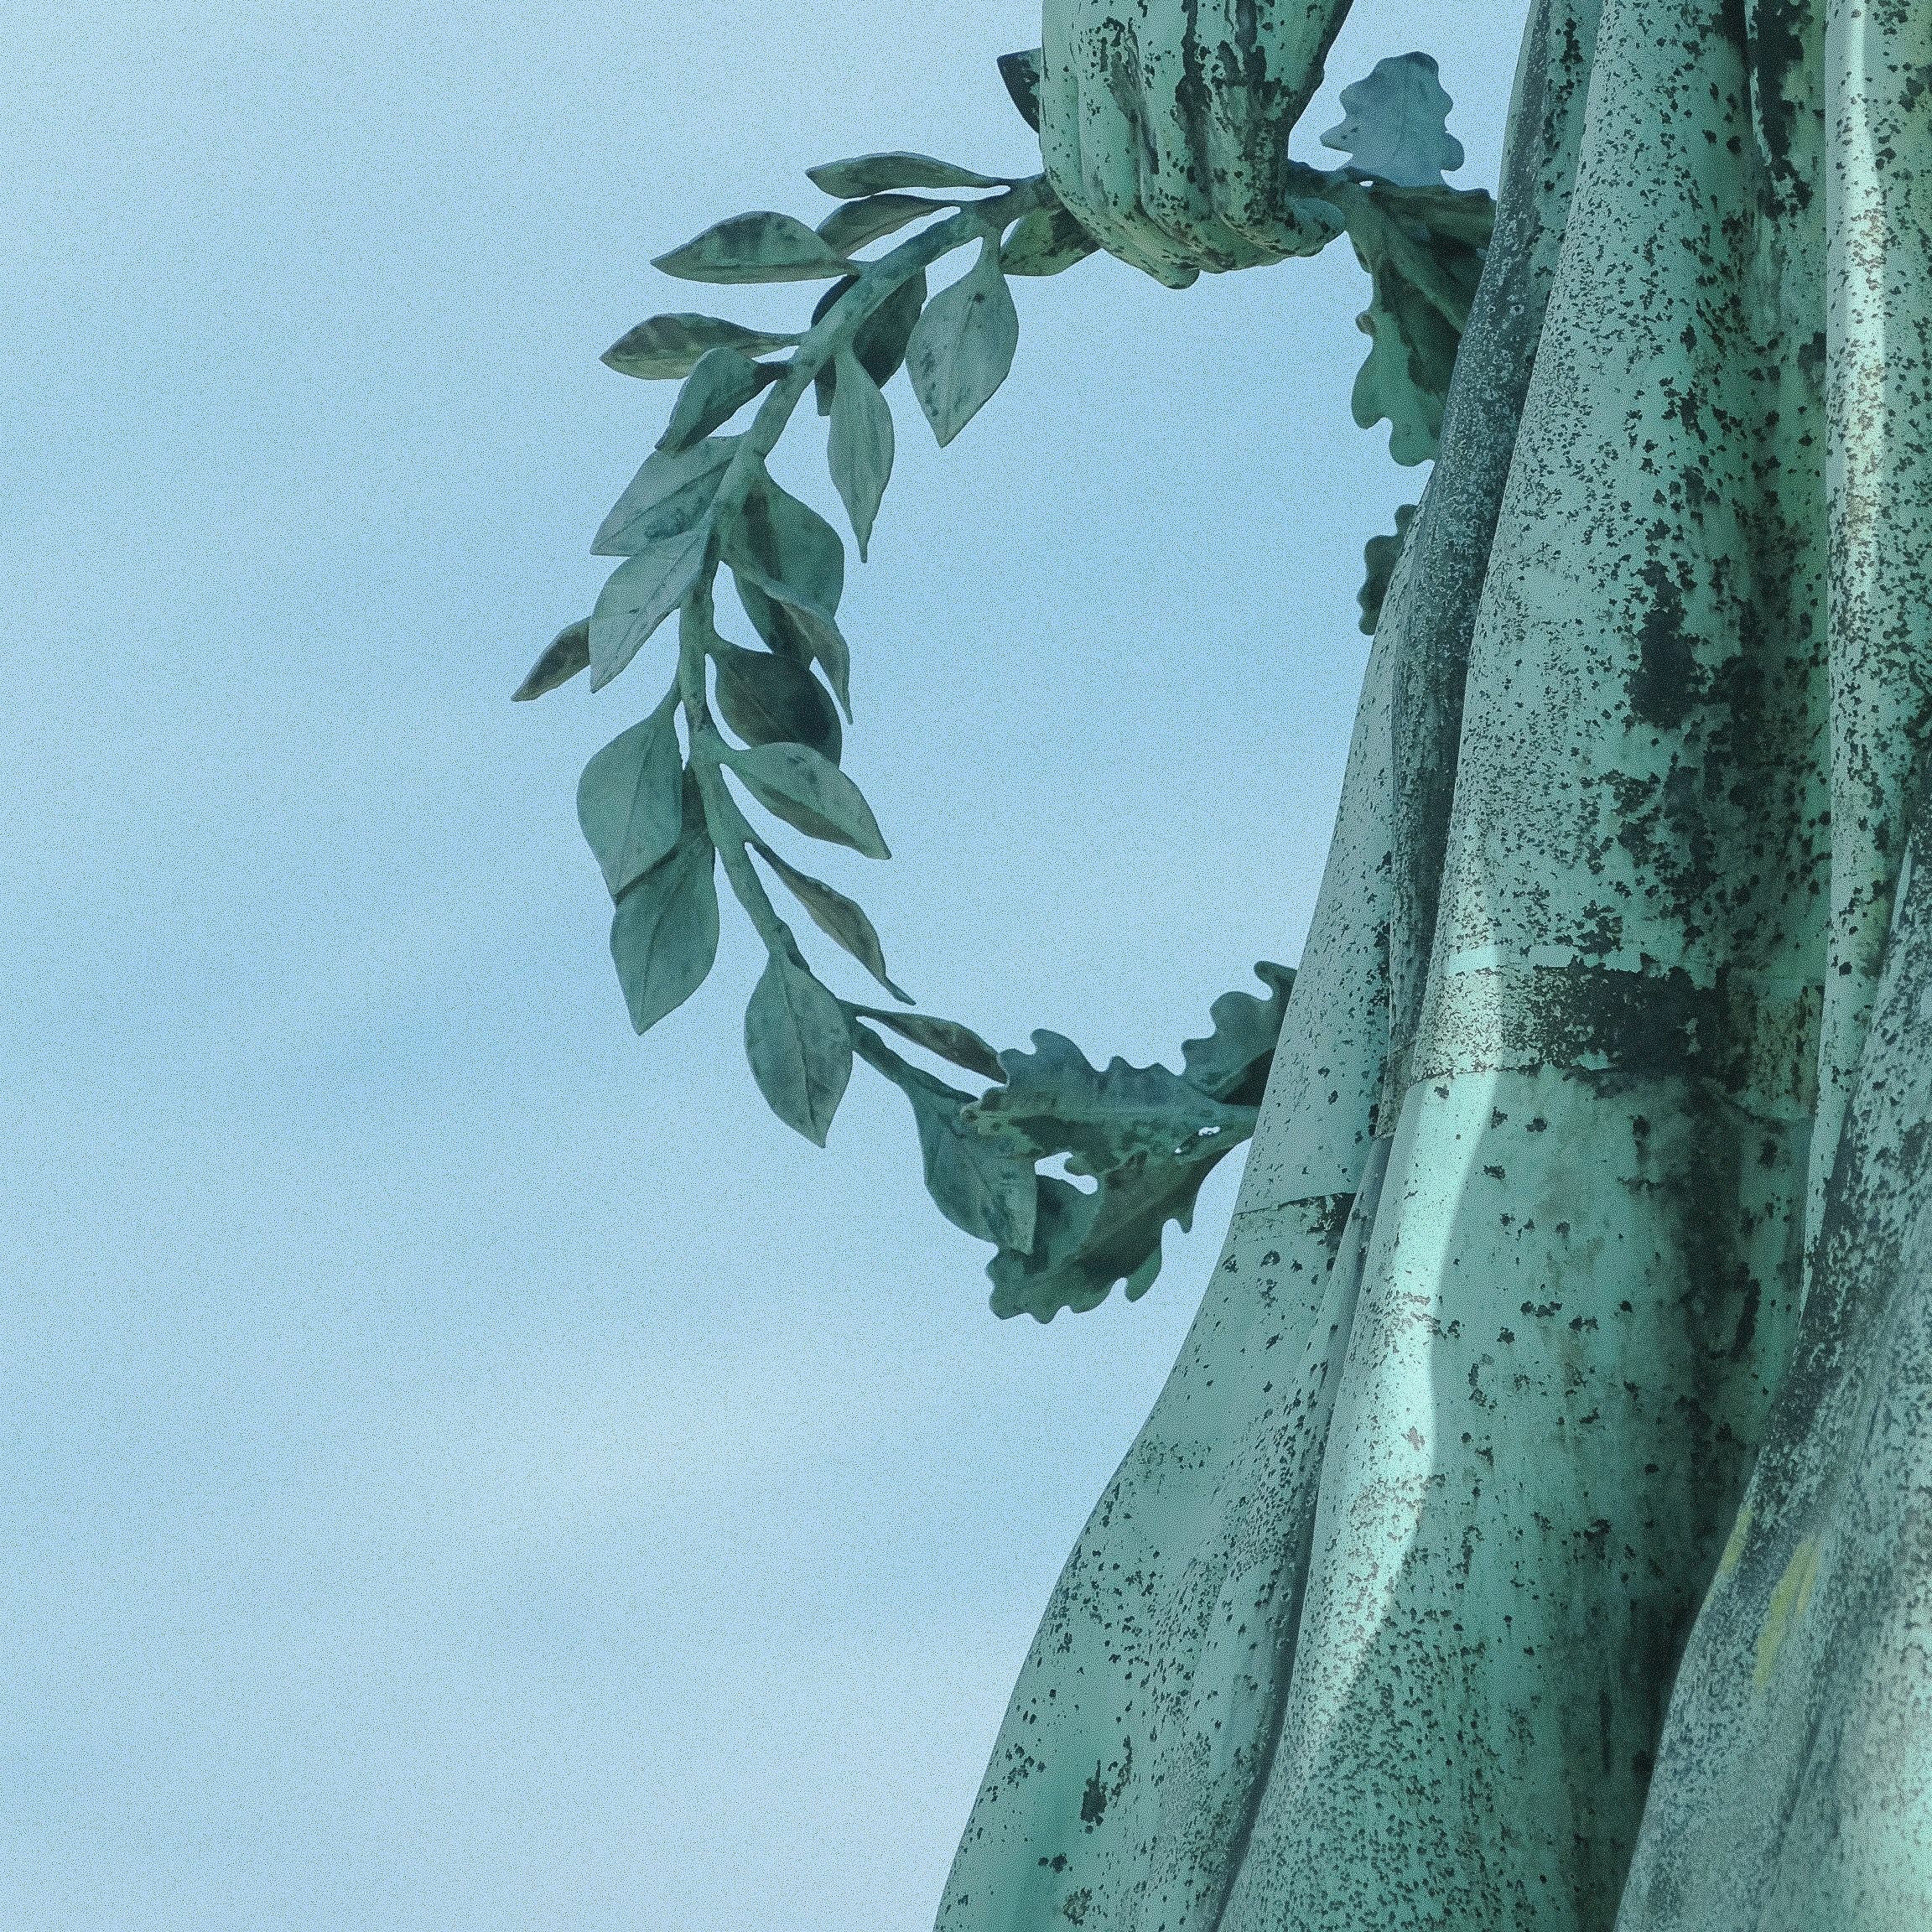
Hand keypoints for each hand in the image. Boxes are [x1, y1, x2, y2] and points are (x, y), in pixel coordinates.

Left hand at [1039, 0, 1352, 285]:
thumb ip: (1137, 49)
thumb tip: (1173, 139)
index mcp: (1077, 34)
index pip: (1070, 174)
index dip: (1110, 233)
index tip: (1151, 251)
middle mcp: (1113, 64)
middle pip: (1122, 210)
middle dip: (1164, 258)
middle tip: (1206, 268)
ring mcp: (1177, 77)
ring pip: (1186, 218)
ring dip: (1234, 252)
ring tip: (1278, 243)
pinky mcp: (1247, 86)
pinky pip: (1251, 201)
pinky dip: (1283, 234)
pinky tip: (1313, 227)